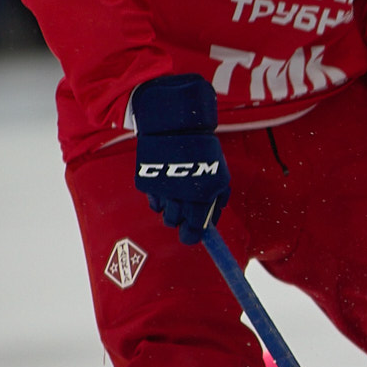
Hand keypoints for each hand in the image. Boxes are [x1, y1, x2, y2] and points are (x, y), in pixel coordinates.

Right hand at [131, 74, 227, 244]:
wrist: (175, 128)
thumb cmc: (203, 152)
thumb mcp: (220, 175)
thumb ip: (218, 200)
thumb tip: (211, 222)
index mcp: (202, 196)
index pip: (195, 227)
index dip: (193, 235)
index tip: (192, 237)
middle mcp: (180, 197)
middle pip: (176, 223)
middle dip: (181, 222)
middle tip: (184, 214)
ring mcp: (161, 191)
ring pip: (164, 214)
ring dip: (170, 210)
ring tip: (176, 195)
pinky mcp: (146, 184)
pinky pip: (153, 201)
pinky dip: (159, 198)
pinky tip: (165, 184)